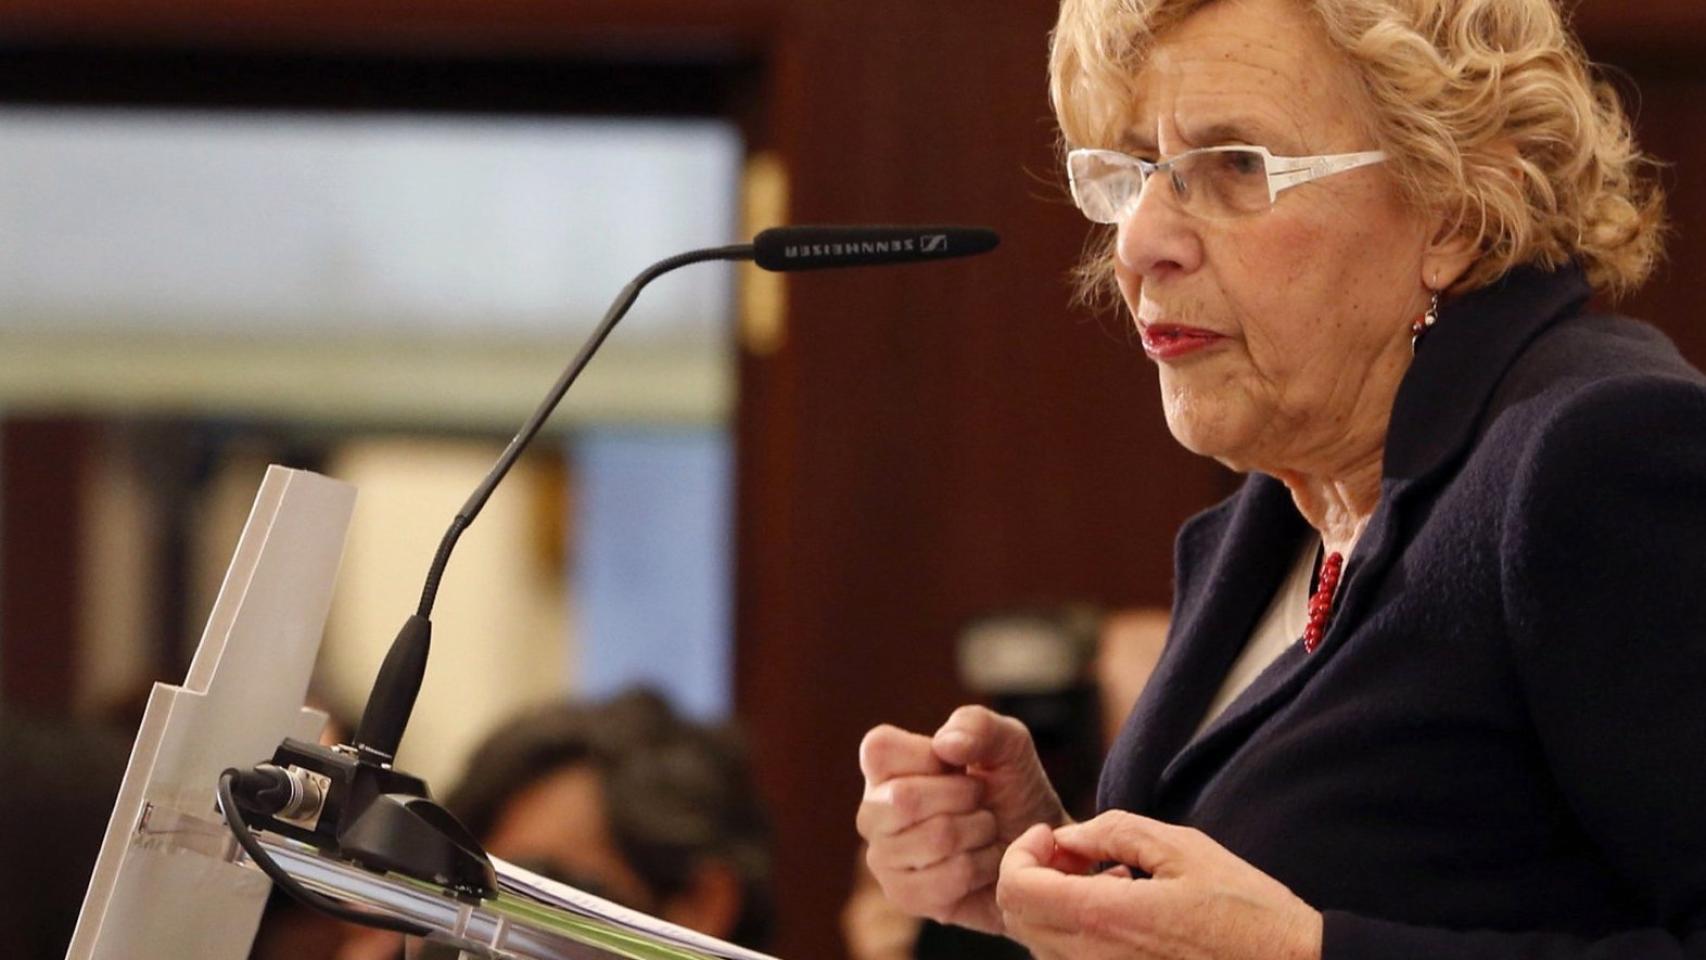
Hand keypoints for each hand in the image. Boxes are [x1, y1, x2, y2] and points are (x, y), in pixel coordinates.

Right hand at [856, 706, 1066, 934]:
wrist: (1039, 851)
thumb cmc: (1014, 792)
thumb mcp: (1009, 745)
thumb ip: (978, 726)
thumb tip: (946, 746)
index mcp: (884, 767)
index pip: (879, 749)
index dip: (930, 757)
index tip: (958, 767)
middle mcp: (873, 812)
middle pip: (904, 798)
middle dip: (964, 797)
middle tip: (980, 803)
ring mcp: (883, 858)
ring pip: (934, 838)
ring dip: (978, 833)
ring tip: (984, 832)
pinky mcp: (903, 896)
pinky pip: (944, 881)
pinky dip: (978, 869)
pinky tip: (981, 864)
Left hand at [996, 813, 1322, 959]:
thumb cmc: (1246, 911)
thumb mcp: (1183, 849)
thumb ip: (1113, 832)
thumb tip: (1067, 836)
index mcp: (1104, 917)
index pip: (1015, 888)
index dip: (1021, 852)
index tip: (1052, 835)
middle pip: (1018, 917)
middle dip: (1034, 873)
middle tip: (1077, 852)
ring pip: (1040, 942)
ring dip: (1055, 902)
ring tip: (1109, 879)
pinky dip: (1076, 931)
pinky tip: (1121, 910)